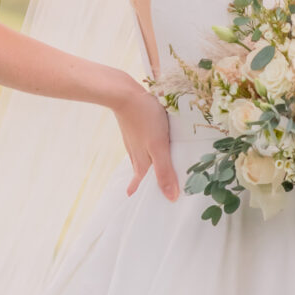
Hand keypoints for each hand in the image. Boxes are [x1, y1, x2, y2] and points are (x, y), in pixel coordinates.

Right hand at [115, 82, 179, 201]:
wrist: (124, 93)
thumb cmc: (145, 119)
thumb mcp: (159, 146)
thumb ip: (165, 171)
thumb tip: (171, 198)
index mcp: (141, 161)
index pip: (140, 183)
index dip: (140, 191)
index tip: (135, 200)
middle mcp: (135, 153)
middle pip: (139, 172)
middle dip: (141, 182)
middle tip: (139, 191)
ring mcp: (132, 139)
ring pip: (139, 158)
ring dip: (143, 167)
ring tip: (144, 173)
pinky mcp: (134, 127)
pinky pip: (140, 144)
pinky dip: (144, 150)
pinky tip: (146, 144)